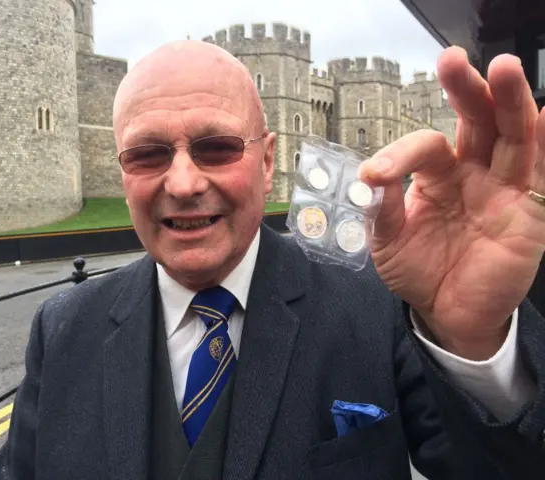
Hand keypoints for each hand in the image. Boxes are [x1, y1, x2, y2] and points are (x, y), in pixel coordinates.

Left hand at [359, 46, 544, 359]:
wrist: (445, 311)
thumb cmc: (417, 270)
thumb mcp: (387, 241)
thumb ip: (382, 207)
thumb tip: (369, 176)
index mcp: (436, 176)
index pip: (425, 147)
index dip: (399, 154)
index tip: (375, 175)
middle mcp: (472, 173)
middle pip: (475, 121)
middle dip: (466, 90)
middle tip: (452, 61)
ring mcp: (503, 188)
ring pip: (512, 136)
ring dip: (509, 103)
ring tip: (504, 71)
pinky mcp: (528, 211)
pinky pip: (538, 171)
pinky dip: (543, 142)